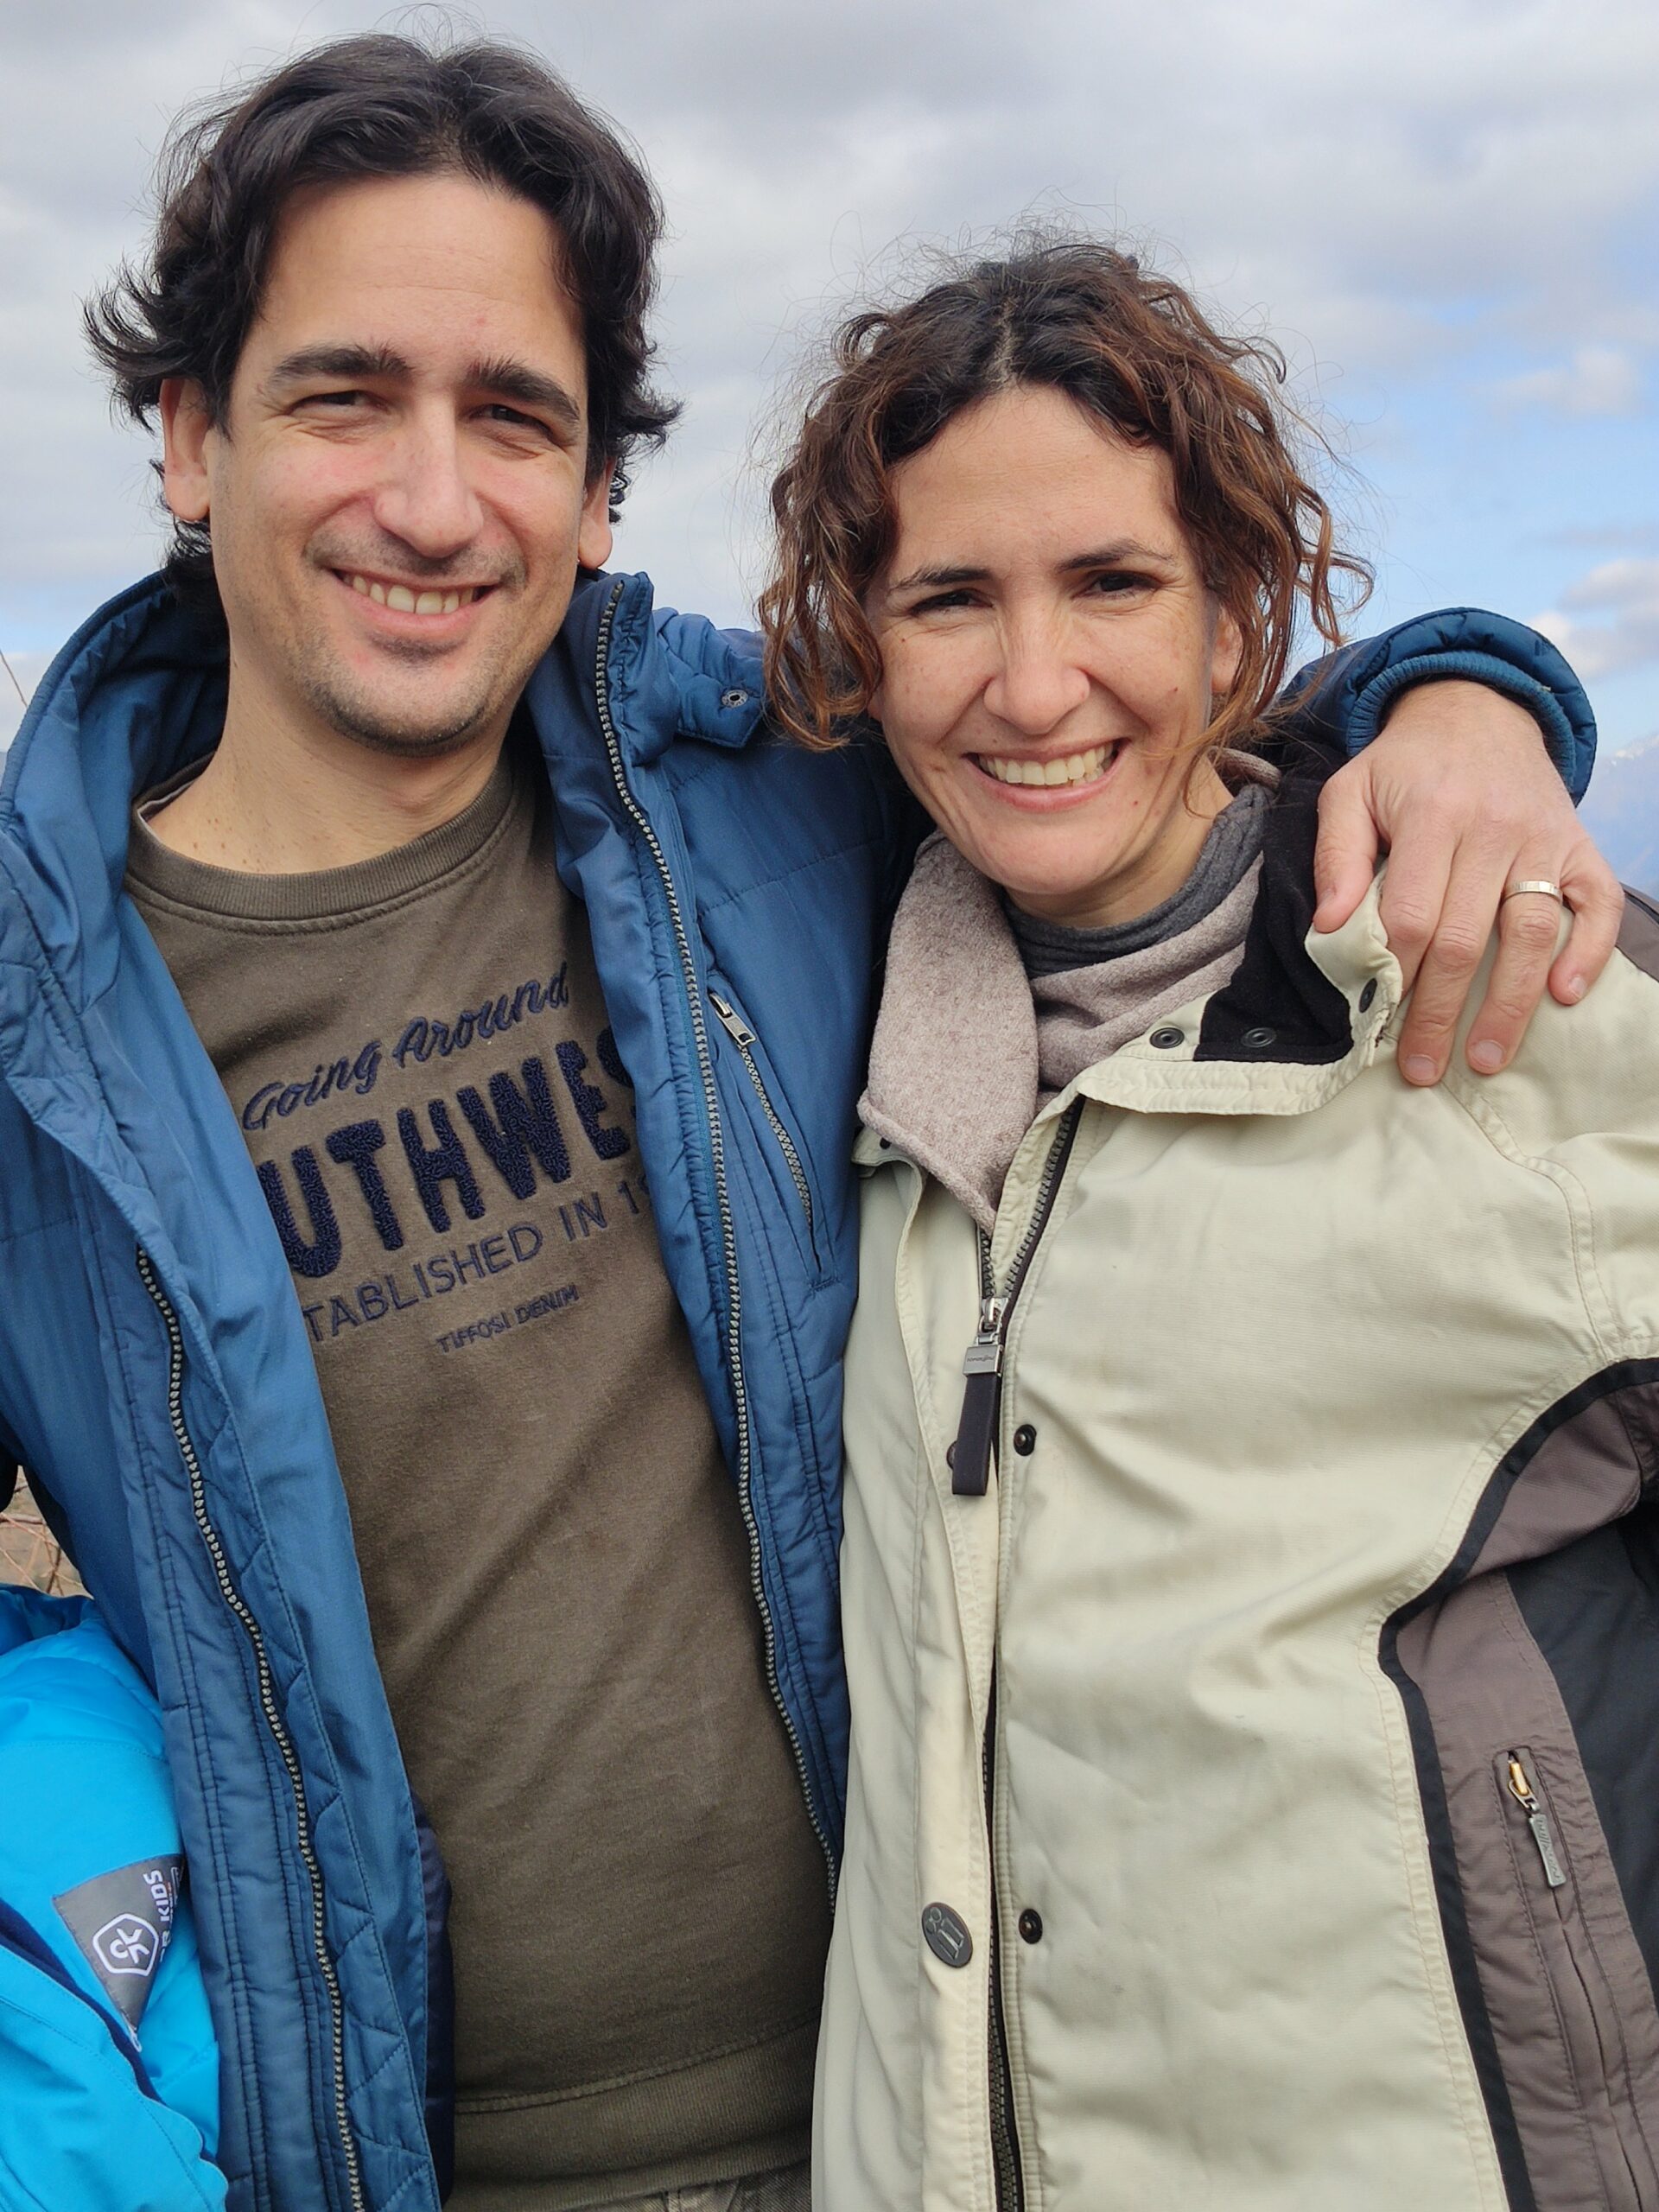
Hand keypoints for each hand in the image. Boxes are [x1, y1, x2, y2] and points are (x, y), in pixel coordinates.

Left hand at [1312, 680, 1622, 1084]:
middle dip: (1441, 1012)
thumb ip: (1336, 856)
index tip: (1377, 1025)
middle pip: (1466, 938)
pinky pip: (1597, 902)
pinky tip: (1564, 995)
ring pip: (1531, 932)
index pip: (1412, 915)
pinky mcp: (1579, 845)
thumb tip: (1329, 927)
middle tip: (1422, 1069)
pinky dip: (1589, 950)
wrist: (1476, 710)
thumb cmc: (1404, 766)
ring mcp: (1543, 839)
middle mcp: (1493, 829)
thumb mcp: (1350, 791)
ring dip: (1510, 1003)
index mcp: (1432, 817)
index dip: (1395, 976)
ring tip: (1487, 1058)